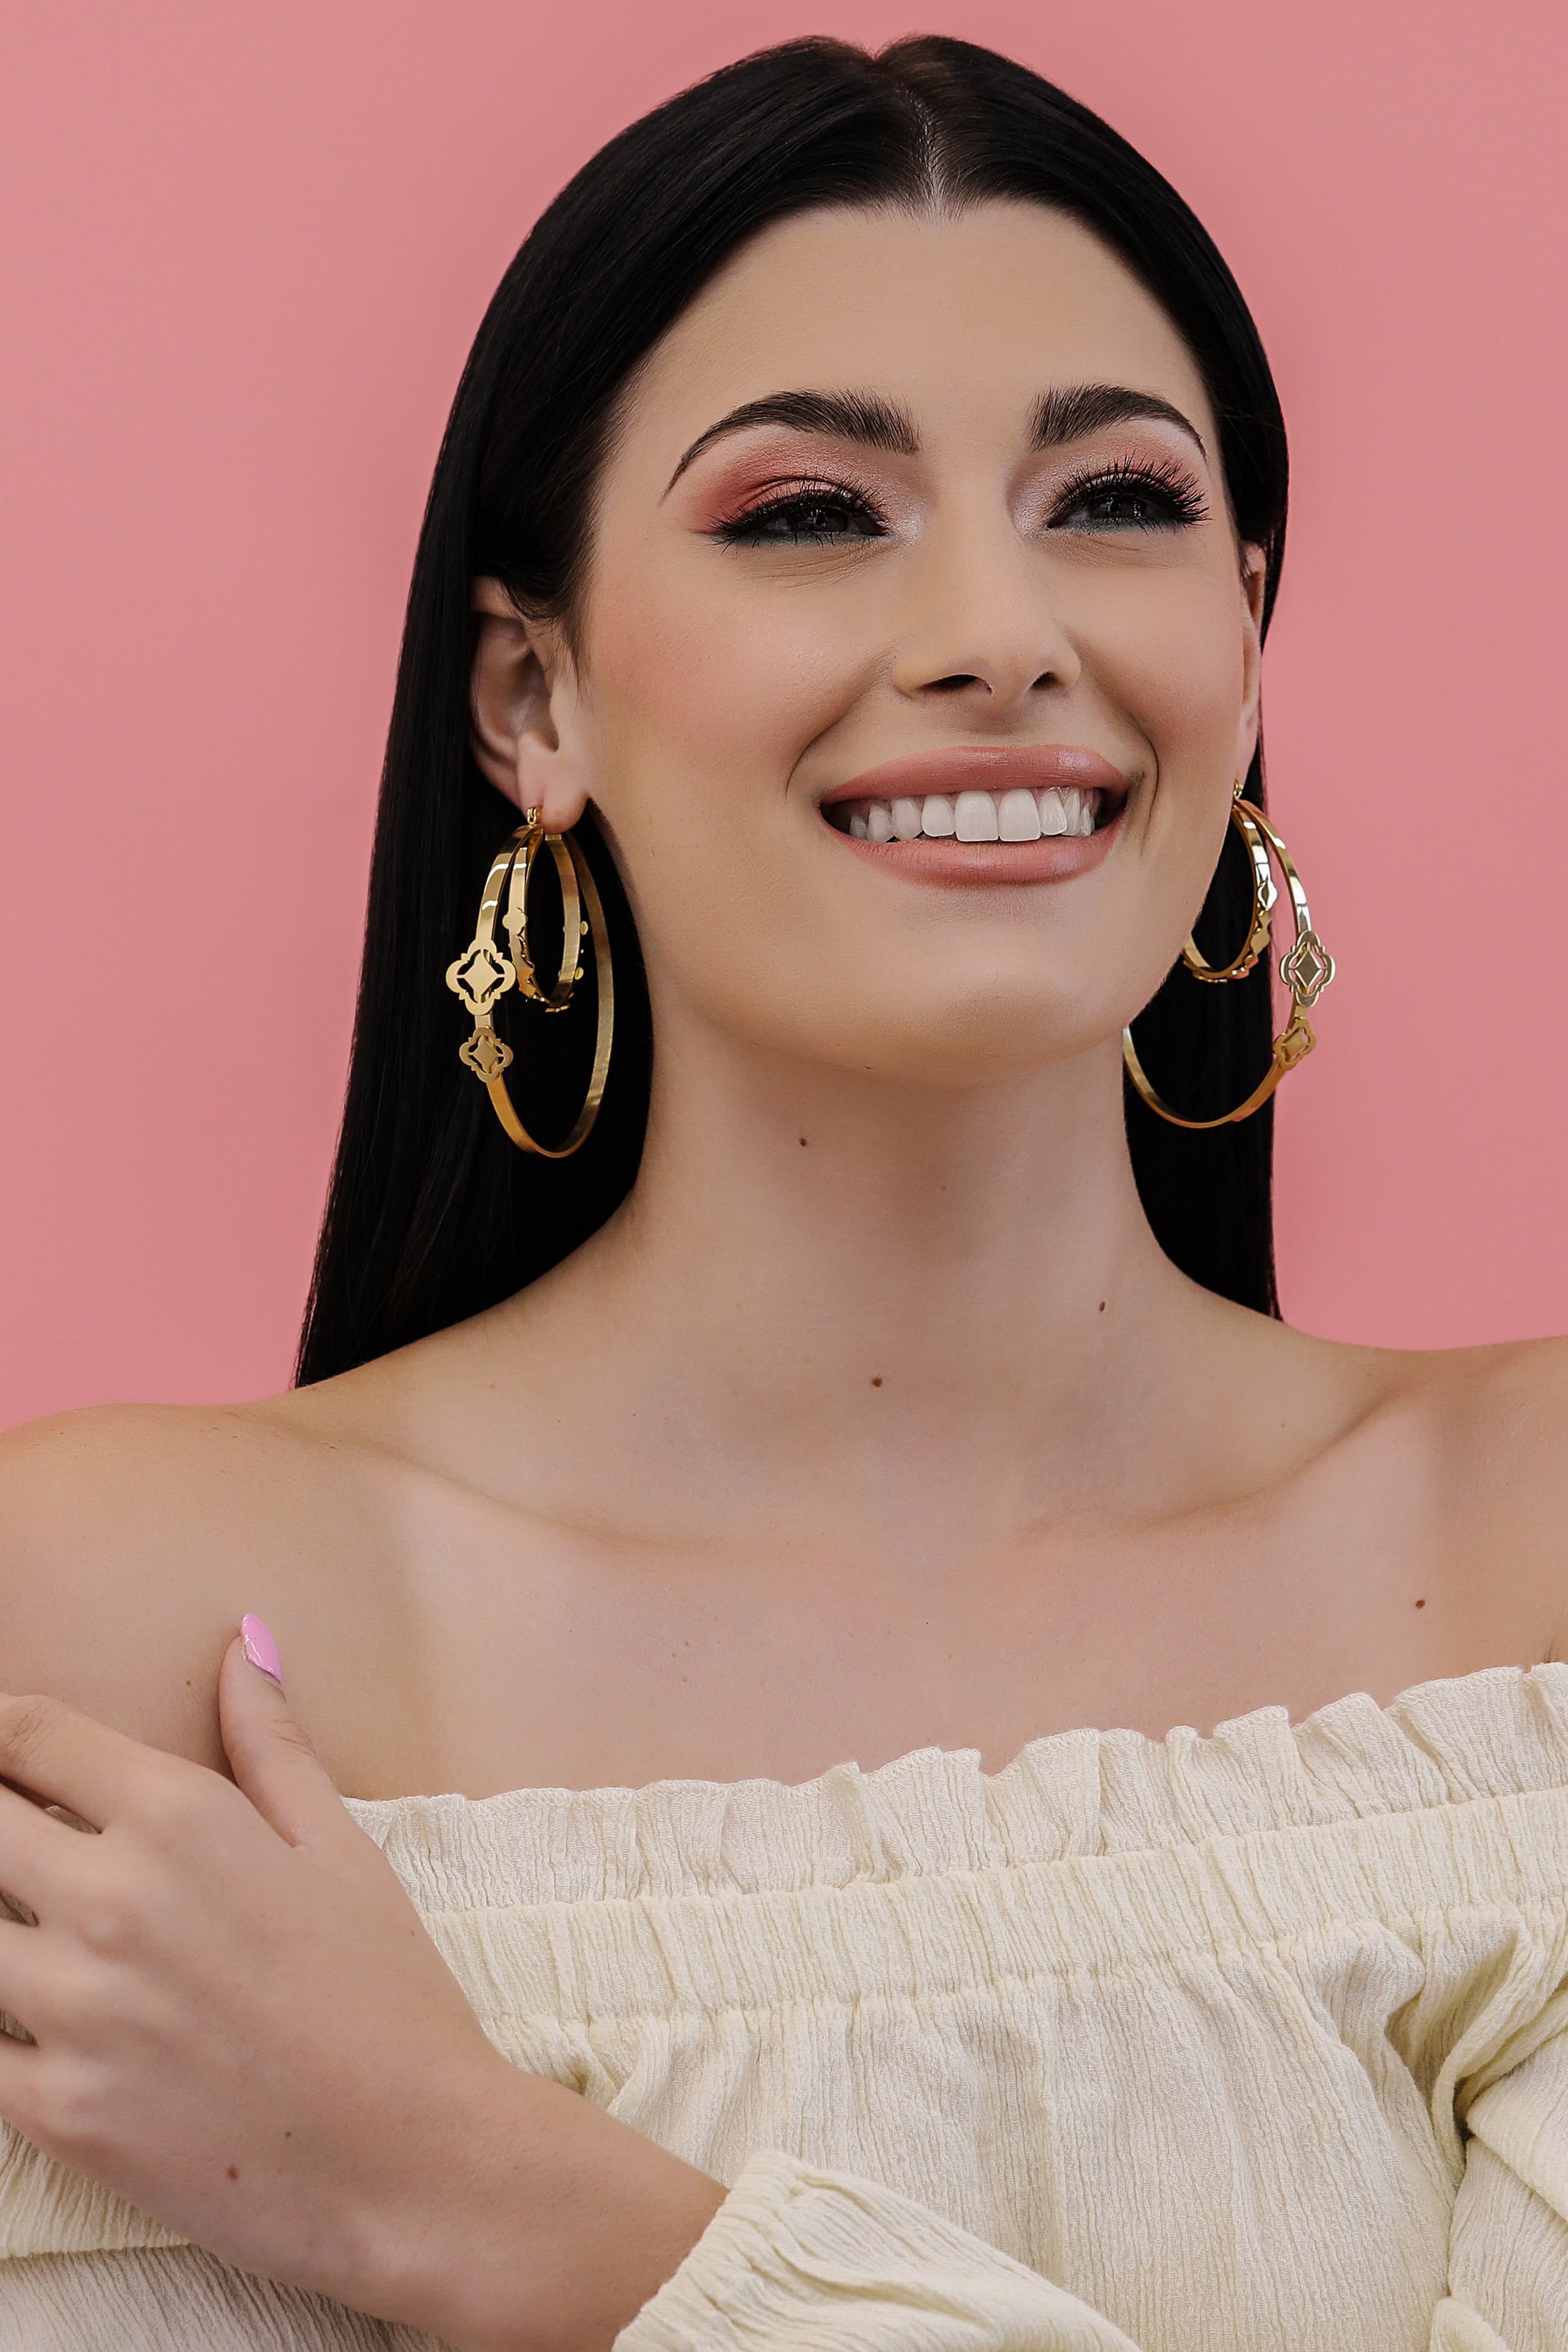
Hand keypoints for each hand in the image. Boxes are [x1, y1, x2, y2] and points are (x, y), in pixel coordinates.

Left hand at [0, 1633, 723, 2350]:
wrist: (413, 2164)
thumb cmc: (389, 1998)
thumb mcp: (341, 1849)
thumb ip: (271, 1743)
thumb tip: (243, 1642)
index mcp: (181, 1819)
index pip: (26, 1734)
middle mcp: (110, 1900)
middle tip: (21, 1846)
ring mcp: (72, 2011)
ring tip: (38, 1930)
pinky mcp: (54, 2114)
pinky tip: (41, 2022)